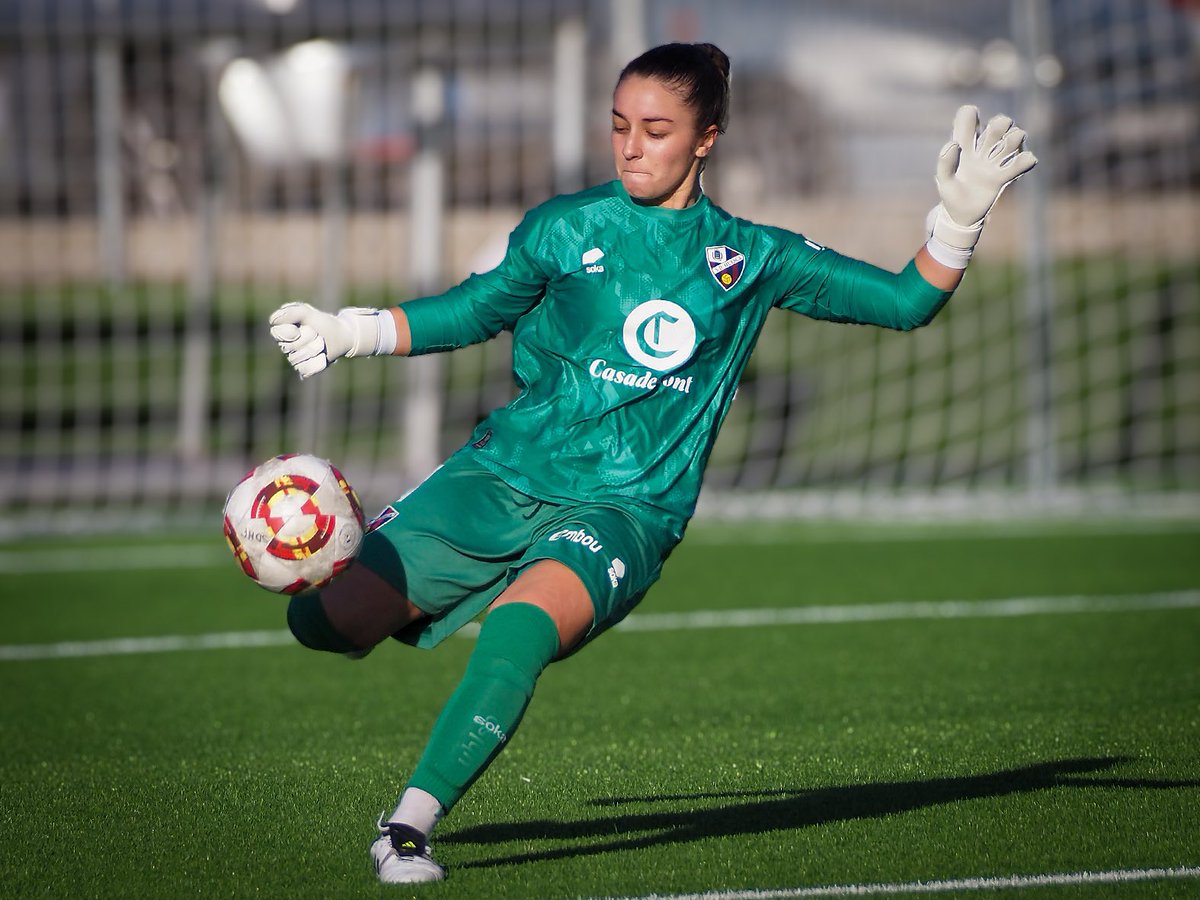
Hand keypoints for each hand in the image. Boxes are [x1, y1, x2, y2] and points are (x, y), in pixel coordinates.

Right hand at [268, 302, 383, 378]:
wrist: (342, 336)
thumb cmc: (323, 323)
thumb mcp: (308, 312)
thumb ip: (291, 313)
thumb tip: (272, 321)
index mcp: (283, 330)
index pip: (276, 333)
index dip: (288, 332)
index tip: (299, 329)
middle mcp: (285, 346)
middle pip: (290, 346)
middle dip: (308, 338)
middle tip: (317, 334)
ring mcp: (294, 359)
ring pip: (298, 359)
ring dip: (315, 349)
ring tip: (321, 344)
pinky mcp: (304, 370)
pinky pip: (306, 370)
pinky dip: (317, 363)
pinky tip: (323, 357)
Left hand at [925, 105, 1036, 268]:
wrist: (962, 216)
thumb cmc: (950, 194)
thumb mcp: (943, 180)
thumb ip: (944, 163)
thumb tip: (954, 144)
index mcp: (964, 145)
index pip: (968, 117)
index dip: (970, 115)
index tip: (969, 127)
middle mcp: (983, 149)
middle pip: (1000, 122)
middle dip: (1001, 123)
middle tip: (990, 137)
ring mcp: (996, 161)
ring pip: (1016, 136)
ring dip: (1015, 138)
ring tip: (1004, 150)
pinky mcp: (1005, 176)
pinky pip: (1025, 161)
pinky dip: (1026, 160)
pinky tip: (1020, 164)